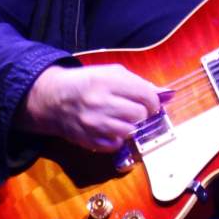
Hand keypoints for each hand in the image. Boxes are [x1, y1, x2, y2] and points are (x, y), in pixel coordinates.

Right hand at [15, 64, 170, 151]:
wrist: (52, 99)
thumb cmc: (86, 83)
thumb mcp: (111, 73)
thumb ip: (138, 83)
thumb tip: (165, 95)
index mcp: (107, 81)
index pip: (145, 95)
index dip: (153, 101)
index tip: (151, 104)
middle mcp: (100, 102)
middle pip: (140, 114)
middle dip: (143, 114)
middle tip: (137, 111)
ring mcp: (93, 123)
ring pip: (130, 131)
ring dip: (132, 127)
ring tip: (125, 120)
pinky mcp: (88, 139)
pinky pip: (116, 144)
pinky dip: (119, 139)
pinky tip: (112, 129)